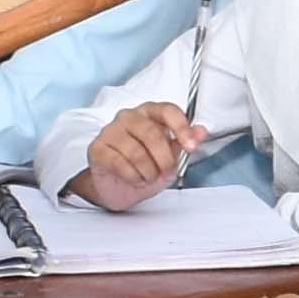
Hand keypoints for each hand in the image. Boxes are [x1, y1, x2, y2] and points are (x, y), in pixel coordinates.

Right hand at [80, 103, 201, 209]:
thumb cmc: (145, 166)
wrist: (119, 187)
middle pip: (152, 133)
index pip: (167, 110)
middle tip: (166, 172)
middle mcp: (129, 117)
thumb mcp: (171, 156)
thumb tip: (201, 131)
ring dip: (148, 172)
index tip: (191, 146)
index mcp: (150, 113)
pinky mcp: (97, 148)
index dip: (182, 128)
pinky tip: (134, 179)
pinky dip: (132, 176)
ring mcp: (110, 131)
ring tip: (148, 177)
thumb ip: (185, 142)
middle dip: (164, 159)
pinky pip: (119, 163)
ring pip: (136, 151)